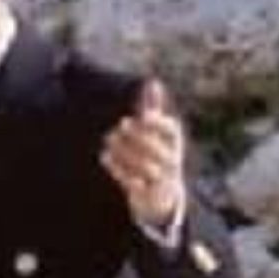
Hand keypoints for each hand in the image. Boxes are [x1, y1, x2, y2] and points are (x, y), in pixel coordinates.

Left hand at [101, 79, 184, 226]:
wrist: (162, 196)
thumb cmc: (157, 155)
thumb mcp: (157, 132)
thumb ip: (153, 109)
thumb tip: (152, 81)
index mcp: (174, 144)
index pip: (171, 131)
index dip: (158, 124)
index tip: (140, 115)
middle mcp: (171, 162)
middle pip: (158, 149)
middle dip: (137, 136)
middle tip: (119, 125)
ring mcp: (160, 179)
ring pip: (146, 167)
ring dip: (125, 152)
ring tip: (108, 139)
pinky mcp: (146, 194)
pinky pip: (133, 183)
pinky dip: (118, 169)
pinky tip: (104, 156)